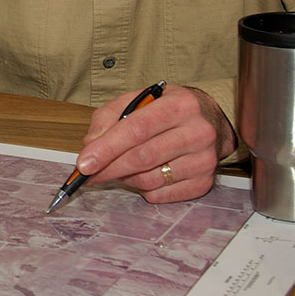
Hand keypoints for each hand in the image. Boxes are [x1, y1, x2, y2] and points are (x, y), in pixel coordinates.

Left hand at [74, 84, 236, 202]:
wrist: (210, 120)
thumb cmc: (167, 109)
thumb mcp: (138, 100)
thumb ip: (108, 117)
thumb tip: (90, 145)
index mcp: (180, 105)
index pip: (136, 130)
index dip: (106, 148)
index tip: (84, 163)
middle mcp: (198, 132)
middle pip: (142, 157)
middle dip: (108, 168)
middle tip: (88, 174)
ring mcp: (205, 160)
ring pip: (150, 180)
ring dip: (126, 178)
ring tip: (120, 167)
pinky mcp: (205, 182)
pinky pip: (162, 195)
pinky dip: (144, 189)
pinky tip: (143, 174)